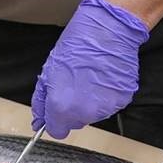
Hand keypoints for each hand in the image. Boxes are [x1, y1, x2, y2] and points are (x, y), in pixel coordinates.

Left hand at [31, 0, 149, 138]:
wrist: (108, 30)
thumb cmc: (77, 45)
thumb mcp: (48, 71)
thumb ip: (41, 101)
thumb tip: (39, 121)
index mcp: (63, 107)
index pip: (58, 131)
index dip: (56, 120)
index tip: (57, 109)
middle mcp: (85, 113)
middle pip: (76, 122)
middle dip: (73, 109)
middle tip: (75, 84)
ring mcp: (106, 108)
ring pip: (94, 114)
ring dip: (91, 102)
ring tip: (91, 77)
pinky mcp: (123, 100)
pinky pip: (109, 104)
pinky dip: (106, 95)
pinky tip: (104, 77)